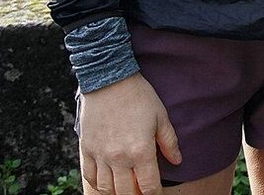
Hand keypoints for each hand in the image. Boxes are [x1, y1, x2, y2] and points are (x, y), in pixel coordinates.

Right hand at [78, 72, 179, 194]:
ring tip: (125, 183)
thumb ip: (169, 142)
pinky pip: (89, 177)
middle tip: (141, 187)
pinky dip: (98, 183)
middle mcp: (119, 158)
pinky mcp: (87, 149)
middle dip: (136, 194)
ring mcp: (101, 155)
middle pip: (126, 193)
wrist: (109, 79)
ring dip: (117, 190)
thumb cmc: (139, 96)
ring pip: (106, 188)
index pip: (148, 187)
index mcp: (141, 151)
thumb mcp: (160, 117)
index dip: (154, 193)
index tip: (155, 190)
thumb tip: (177, 161)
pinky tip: (107, 178)